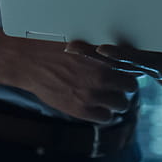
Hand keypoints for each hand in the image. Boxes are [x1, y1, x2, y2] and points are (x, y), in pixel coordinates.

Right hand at [0, 28, 138, 123]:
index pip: (132, 70)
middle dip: (124, 86)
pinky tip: (95, 105)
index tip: (124, 71)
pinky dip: (103, 112)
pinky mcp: (79, 110)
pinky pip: (104, 118)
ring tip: (106, 95)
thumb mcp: (82, 43)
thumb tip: (119, 55)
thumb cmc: (53, 47)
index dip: (129, 71)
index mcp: (103, 60)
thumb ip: (102, 52)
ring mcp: (91, 96)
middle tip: (117, 84)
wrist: (29, 61)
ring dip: (115, 100)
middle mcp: (101, 79)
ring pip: (120, 106)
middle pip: (130, 88)